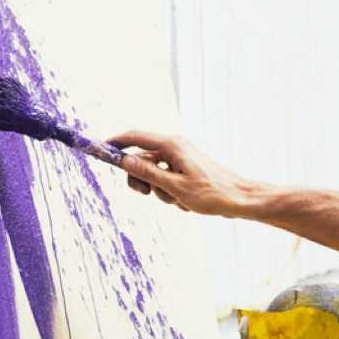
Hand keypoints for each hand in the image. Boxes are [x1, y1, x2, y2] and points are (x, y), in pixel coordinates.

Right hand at [107, 129, 253, 216]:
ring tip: (178, 200)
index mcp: (171, 145)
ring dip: (159, 190)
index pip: (134, 136)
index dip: (114, 142)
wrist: (240, 199)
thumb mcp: (174, 187)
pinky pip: (165, 179)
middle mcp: (174, 147)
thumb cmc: (211, 194)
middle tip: (147, 193)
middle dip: (139, 178)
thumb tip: (124, 160)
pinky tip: (186, 201)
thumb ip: (147, 173)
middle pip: (140, 157)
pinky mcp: (185, 169)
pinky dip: (169, 192)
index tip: (98, 150)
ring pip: (153, 173)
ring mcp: (180, 157)